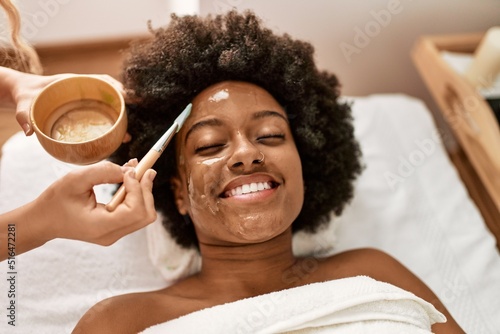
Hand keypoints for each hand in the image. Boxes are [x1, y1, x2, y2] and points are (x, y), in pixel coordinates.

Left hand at [0, 67, 124, 134]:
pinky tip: (115, 138)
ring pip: (107, 106)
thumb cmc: (24, 95)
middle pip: (109, 93)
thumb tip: (28, 132)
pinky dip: (110, 125)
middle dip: (123, 101)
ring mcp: (84, 101)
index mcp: (73, 82)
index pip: (100, 80)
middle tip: (134, 113)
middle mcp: (82, 90)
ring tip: (126, 134)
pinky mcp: (83, 111)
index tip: (124, 95)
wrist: (23, 95)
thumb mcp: (23, 103)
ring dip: (119, 117)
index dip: (114, 86)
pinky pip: (100, 115)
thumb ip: (24, 115)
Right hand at [28, 160, 156, 246]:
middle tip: (144, 167)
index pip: (135, 211)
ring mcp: (114, 234)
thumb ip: (103, 172)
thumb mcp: (75, 180)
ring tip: (135, 170)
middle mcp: (111, 235)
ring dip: (143, 190)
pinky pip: (134, 212)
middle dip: (146, 189)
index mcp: (101, 227)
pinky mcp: (114, 228)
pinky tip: (129, 179)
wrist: (43, 221)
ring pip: (143, 214)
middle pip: (145, 214)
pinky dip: (136, 195)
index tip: (129, 170)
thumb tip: (130, 170)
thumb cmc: (55, 201)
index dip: (138, 189)